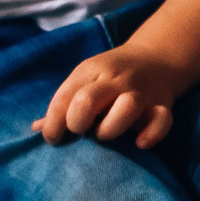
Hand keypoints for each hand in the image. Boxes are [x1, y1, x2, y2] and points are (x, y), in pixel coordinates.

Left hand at [34, 46, 190, 147]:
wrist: (158, 57)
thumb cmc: (111, 75)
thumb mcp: (85, 79)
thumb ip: (64, 103)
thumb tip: (36, 128)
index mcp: (90, 71)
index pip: (64, 98)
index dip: (53, 123)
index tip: (53, 139)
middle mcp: (115, 80)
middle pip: (87, 100)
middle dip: (77, 122)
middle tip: (80, 131)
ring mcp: (140, 92)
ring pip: (126, 108)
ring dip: (110, 128)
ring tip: (106, 133)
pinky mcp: (163, 105)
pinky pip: (161, 121)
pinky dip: (151, 134)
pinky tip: (139, 143)